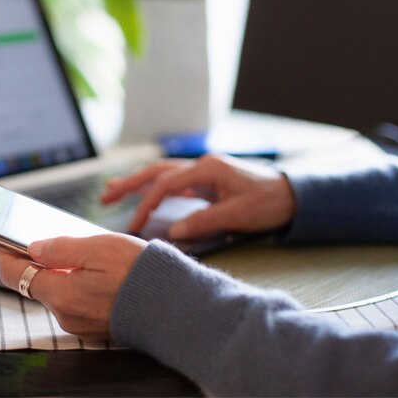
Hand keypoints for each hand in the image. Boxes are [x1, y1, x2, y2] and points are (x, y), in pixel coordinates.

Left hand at [0, 234, 145, 339]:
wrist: (175, 306)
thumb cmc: (141, 275)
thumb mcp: (99, 248)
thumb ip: (61, 249)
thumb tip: (34, 248)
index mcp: (61, 294)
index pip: (16, 275)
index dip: (3, 255)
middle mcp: (65, 314)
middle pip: (35, 283)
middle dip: (35, 261)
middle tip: (40, 237)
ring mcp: (79, 323)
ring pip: (56, 292)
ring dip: (59, 272)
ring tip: (75, 250)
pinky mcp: (94, 326)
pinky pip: (75, 301)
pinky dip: (75, 284)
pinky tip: (91, 269)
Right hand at [101, 154, 295, 240]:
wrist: (293, 195)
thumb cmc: (269, 202)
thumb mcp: (238, 214)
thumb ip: (204, 221)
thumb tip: (173, 231)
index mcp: (207, 168)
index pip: (165, 184)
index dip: (146, 204)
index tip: (133, 225)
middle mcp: (201, 165)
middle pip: (156, 171)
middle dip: (128, 184)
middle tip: (104, 197)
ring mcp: (203, 172)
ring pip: (162, 174)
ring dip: (137, 183)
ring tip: (112, 192)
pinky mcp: (207, 181)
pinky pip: (173, 182)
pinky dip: (155, 189)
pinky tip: (144, 197)